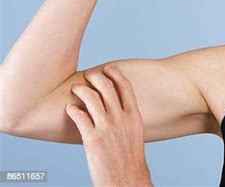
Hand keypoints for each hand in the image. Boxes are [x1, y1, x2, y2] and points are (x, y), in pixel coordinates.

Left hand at [65, 65, 152, 186]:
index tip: (107, 68)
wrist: (126, 179)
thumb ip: (126, 115)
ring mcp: (107, 128)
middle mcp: (121, 119)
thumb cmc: (129, 156)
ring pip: (91, 98)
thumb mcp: (135, 132)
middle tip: (89, 75)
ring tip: (76, 89)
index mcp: (134, 116)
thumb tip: (115, 103)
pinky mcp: (92, 139)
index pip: (125, 87)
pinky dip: (72, 109)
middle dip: (96, 76)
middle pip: (107, 87)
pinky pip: (79, 116)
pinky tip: (70, 108)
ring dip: (81, 90)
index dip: (115, 73)